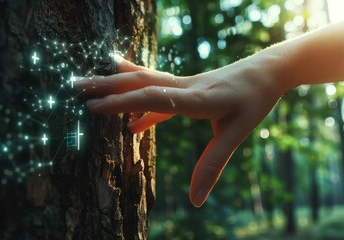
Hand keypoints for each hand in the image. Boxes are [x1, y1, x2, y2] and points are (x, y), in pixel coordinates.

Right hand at [77, 57, 283, 206]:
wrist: (267, 70)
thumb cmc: (255, 99)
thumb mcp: (238, 133)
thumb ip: (213, 164)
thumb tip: (196, 201)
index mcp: (197, 98)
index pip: (154, 97)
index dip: (123, 103)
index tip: (94, 107)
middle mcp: (185, 86)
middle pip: (140, 82)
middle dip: (107, 85)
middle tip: (76, 86)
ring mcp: (185, 84)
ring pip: (144, 81)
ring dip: (116, 84)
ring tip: (90, 85)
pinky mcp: (187, 87)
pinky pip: (157, 90)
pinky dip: (138, 98)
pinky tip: (130, 119)